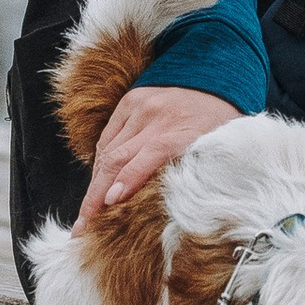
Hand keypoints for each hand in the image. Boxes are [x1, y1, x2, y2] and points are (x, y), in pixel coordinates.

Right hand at [78, 85, 239, 223]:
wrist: (219, 77)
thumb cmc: (221, 123)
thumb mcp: (216, 151)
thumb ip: (195, 175)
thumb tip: (177, 212)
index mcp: (182, 133)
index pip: (144, 160)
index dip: (125, 183)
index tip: (108, 206)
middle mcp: (157, 118)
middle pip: (117, 160)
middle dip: (96, 196)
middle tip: (83, 226)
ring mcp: (140, 106)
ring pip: (108, 151)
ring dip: (94, 184)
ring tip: (85, 213)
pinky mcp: (130, 101)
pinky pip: (108, 137)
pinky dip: (100, 162)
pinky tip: (97, 184)